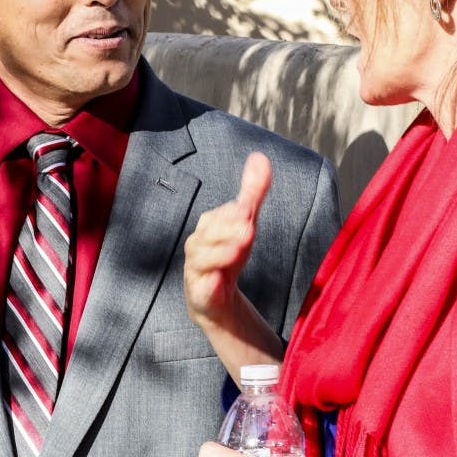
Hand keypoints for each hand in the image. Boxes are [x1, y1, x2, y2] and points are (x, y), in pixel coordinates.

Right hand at [184, 152, 271, 326]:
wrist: (216, 299)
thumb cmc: (228, 254)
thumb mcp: (245, 223)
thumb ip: (252, 192)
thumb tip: (260, 157)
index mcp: (207, 226)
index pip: (220, 215)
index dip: (234, 214)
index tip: (249, 210)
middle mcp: (197, 245)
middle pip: (209, 234)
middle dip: (227, 230)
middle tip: (249, 227)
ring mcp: (196, 270)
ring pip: (202, 260)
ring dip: (219, 254)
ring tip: (238, 251)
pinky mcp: (200, 293)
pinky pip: (202, 289)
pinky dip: (209, 285)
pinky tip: (219, 281)